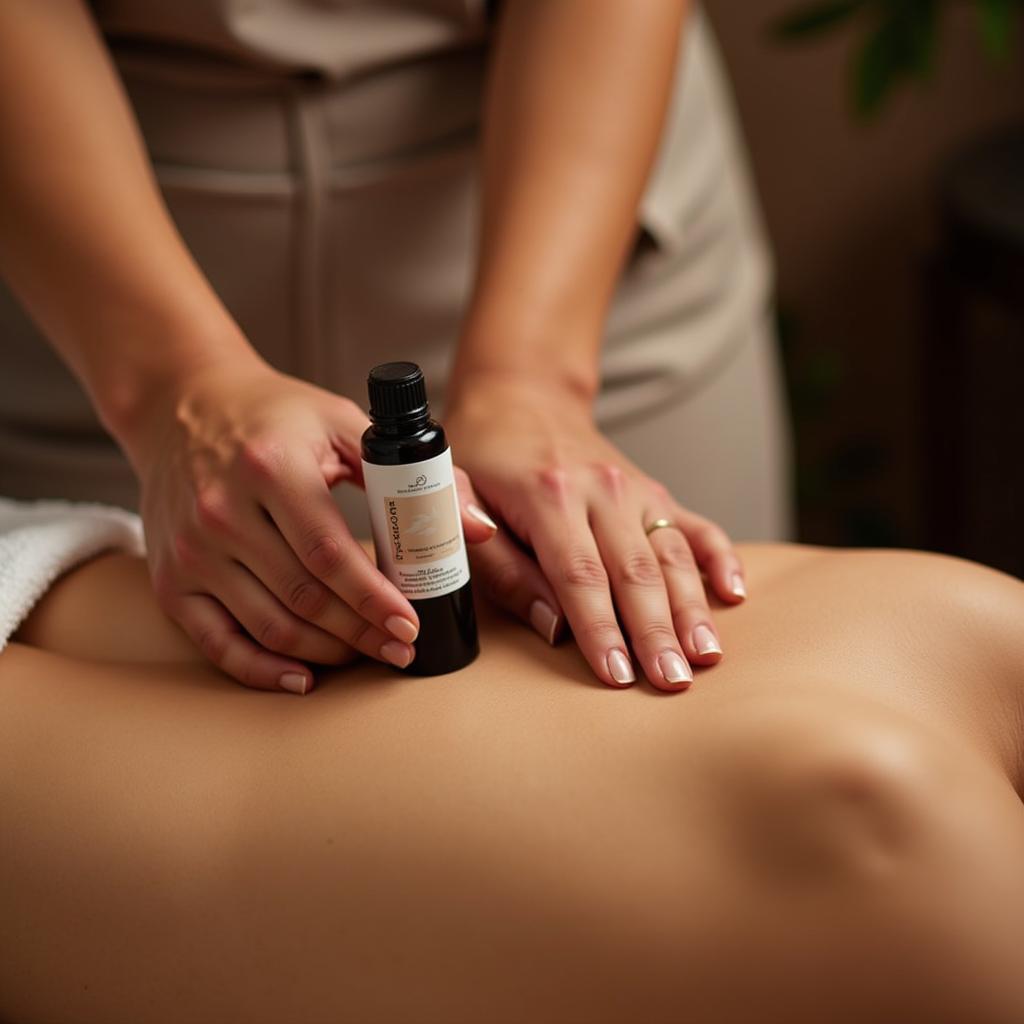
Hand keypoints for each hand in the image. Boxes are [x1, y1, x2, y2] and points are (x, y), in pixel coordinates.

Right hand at [121, 356, 499, 694]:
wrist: (181, 405)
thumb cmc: (272, 415)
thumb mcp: (341, 421)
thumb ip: (411, 471)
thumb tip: (477, 528)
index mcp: (270, 468)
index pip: (329, 552)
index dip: (373, 597)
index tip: (410, 624)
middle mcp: (222, 513)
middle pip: (302, 598)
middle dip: (360, 633)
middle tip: (400, 647)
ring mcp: (191, 551)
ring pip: (267, 626)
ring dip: (325, 652)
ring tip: (366, 654)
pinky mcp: (171, 578)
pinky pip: (216, 642)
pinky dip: (260, 669)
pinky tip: (302, 677)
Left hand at [443, 373, 746, 692]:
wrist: (522, 399)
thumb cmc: (484, 457)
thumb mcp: (462, 500)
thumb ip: (496, 561)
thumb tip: (549, 623)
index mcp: (549, 494)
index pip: (579, 575)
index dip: (599, 629)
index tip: (617, 676)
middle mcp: (602, 489)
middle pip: (634, 572)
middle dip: (655, 632)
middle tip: (672, 682)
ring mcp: (636, 490)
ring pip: (671, 555)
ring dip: (692, 609)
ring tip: (705, 657)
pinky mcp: (655, 493)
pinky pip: (696, 526)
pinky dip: (720, 558)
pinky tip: (735, 593)